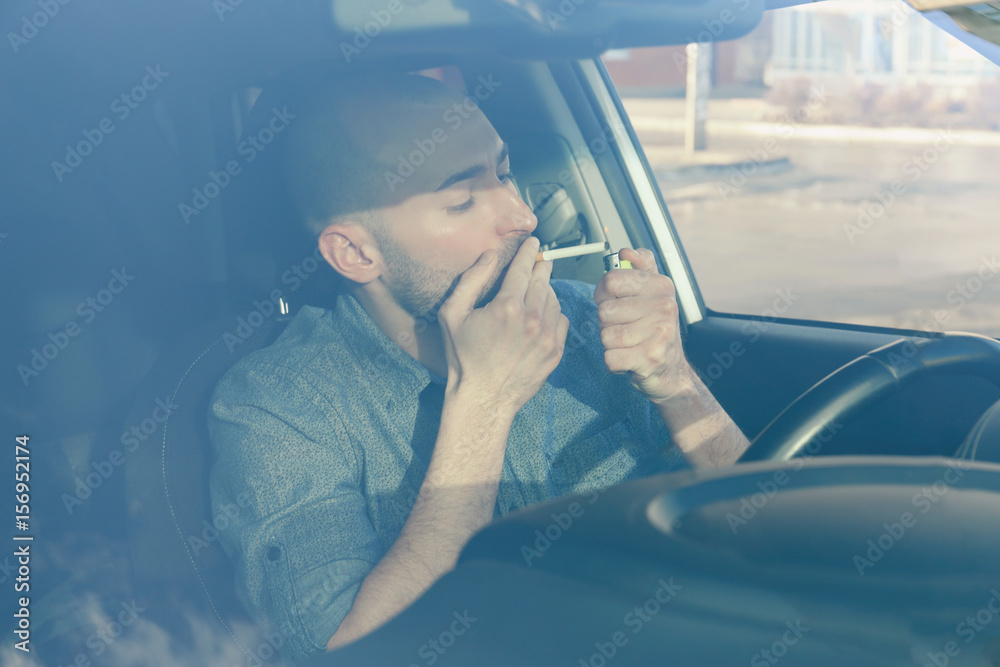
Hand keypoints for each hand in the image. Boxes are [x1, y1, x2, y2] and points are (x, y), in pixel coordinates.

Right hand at [437, 236, 569, 417]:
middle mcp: (532, 319)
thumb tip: (489, 256)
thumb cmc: (463, 358)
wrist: (482, 399)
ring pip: (553, 300)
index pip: (523, 268)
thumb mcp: (452, 315)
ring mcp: (546, 337)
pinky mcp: (554, 352)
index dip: (528, 252)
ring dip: (546, 291)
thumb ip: (470, 280)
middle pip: (542, 281)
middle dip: (541, 267)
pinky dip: (553, 314)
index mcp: (507, 307)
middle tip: (540, 260)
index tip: (534, 243)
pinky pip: (560, 321)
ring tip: (536, 290)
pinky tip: (540, 315)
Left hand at [594, 247, 692, 404]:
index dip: (603, 294)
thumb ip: (640, 267)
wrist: (670, 371)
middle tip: (627, 328)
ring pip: (605, 335)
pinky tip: (629, 360)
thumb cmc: (653, 329)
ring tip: (629, 344)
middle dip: (607, 324)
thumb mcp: (651, 293)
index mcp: (662, 286)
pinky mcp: (650, 359)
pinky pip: (610, 358)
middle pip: (605, 311)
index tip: (615, 302)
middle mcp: (666, 307)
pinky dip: (614, 363)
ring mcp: (660, 333)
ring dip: (611, 344)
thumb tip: (626, 252)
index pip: (611, 280)